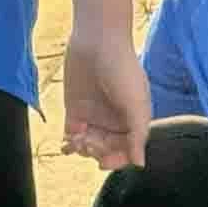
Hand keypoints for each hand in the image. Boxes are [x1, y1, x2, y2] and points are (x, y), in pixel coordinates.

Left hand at [60, 33, 148, 169]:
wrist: (97, 42)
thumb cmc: (123, 69)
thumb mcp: (136, 104)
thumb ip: (137, 134)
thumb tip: (140, 164)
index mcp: (134, 120)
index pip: (127, 149)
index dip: (117, 159)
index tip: (105, 162)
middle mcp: (115, 121)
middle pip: (107, 149)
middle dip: (98, 152)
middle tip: (89, 143)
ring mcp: (95, 117)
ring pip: (89, 146)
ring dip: (82, 149)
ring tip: (77, 140)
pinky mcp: (75, 111)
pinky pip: (73, 136)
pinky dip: (70, 144)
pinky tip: (67, 143)